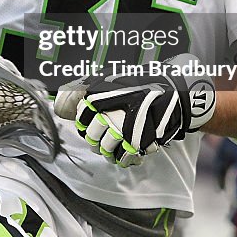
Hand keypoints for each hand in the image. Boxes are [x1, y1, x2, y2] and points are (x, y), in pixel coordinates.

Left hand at [53, 54, 215, 166]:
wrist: (174, 94)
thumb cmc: (142, 84)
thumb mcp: (113, 77)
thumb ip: (88, 86)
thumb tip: (63, 99)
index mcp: (99, 96)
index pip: (81, 117)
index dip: (84, 124)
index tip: (88, 126)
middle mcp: (108, 114)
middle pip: (91, 136)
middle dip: (94, 140)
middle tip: (101, 139)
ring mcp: (123, 130)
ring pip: (105, 150)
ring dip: (107, 151)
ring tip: (114, 146)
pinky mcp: (138, 144)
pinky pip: (123, 159)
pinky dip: (124, 159)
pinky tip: (128, 152)